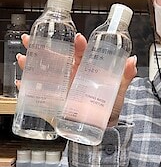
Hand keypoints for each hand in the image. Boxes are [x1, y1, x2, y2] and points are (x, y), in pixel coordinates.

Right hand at [16, 33, 136, 126]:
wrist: (103, 128)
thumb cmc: (110, 106)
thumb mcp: (119, 90)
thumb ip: (125, 76)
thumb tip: (132, 61)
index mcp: (86, 69)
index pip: (80, 53)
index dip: (78, 45)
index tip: (77, 38)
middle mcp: (72, 75)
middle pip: (56, 58)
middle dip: (42, 47)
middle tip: (31, 39)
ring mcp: (62, 87)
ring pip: (44, 72)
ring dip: (31, 64)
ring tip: (23, 58)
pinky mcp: (55, 100)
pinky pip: (40, 92)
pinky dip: (29, 87)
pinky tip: (22, 83)